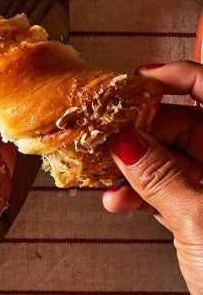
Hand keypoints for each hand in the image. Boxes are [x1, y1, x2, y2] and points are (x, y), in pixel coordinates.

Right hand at [102, 61, 202, 294]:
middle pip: (186, 127)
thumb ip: (160, 173)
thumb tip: (125, 138)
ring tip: (103, 175)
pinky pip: (167, 192)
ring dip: (133, 167)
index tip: (138, 78)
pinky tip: (116, 202)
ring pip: (171, 162)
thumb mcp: (198, 216)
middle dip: (141, 130)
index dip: (179, 78)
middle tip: (102, 134)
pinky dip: (139, 194)